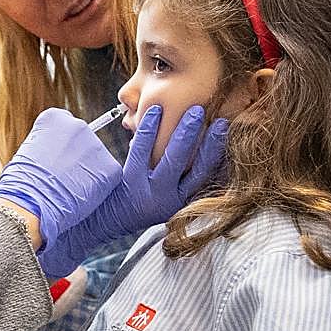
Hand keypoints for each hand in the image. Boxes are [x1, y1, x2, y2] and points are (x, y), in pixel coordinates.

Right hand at [0, 108, 120, 247]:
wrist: (30, 204)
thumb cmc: (21, 185)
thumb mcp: (27, 154)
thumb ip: (46, 146)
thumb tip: (57, 156)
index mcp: (54, 118)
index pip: (64, 125)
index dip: (58, 147)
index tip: (51, 161)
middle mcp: (78, 124)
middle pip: (82, 140)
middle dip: (75, 158)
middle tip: (61, 178)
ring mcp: (95, 145)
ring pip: (95, 159)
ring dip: (86, 173)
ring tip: (68, 190)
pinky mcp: (110, 166)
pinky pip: (107, 176)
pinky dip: (98, 188)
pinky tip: (80, 197)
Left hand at [39, 105, 226, 276]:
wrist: (102, 220)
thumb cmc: (137, 201)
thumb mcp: (164, 197)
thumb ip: (181, 179)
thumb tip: (199, 144)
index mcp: (180, 202)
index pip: (207, 177)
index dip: (219, 154)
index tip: (227, 132)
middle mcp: (168, 199)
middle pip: (195, 168)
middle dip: (209, 142)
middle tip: (218, 118)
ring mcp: (148, 190)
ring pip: (172, 159)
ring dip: (184, 133)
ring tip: (194, 110)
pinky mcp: (129, 180)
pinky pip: (141, 151)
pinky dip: (150, 129)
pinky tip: (155, 111)